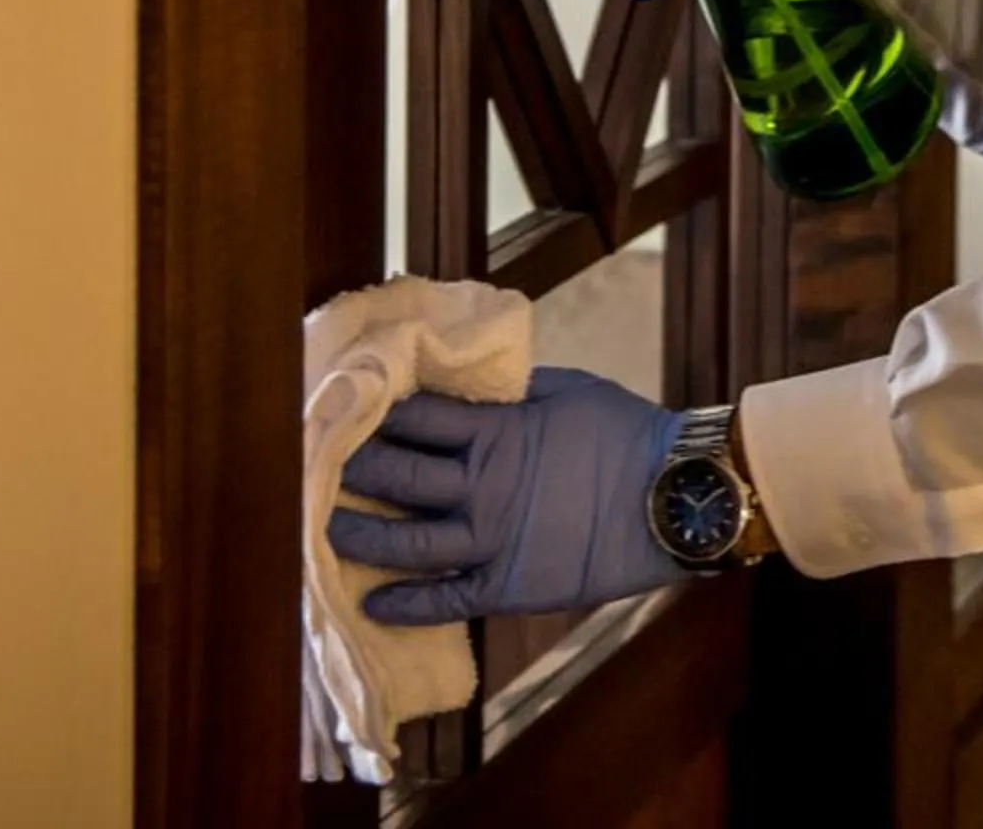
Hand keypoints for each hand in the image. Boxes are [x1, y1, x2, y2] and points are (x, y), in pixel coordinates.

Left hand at [328, 367, 687, 626]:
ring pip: (409, 541)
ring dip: (361, 536)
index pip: (419, 416)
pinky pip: (448, 600)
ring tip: (320, 529)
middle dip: (351, 467)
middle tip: (308, 461)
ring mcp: (494, 539)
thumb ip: (511, 390)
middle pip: (400, 475)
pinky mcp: (509, 585)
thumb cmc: (627, 432)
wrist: (675, 496)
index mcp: (498, 430)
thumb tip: (467, 375)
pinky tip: (373, 604)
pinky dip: (408, 606)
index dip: (376, 409)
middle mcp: (485, 485)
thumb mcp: (565, 390)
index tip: (339, 401)